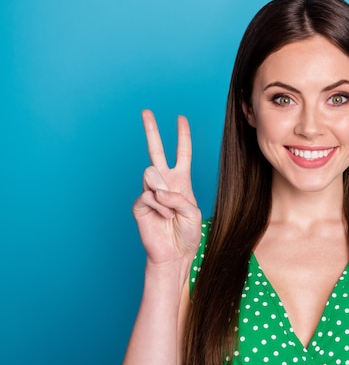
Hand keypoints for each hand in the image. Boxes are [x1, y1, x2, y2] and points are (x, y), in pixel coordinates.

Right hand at [132, 110, 201, 265]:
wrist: (175, 254)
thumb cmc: (187, 234)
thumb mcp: (192, 212)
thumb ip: (178, 196)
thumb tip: (156, 189)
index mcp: (181, 180)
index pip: (182, 153)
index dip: (182, 136)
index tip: (180, 118)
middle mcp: (165, 182)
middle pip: (156, 150)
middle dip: (152, 130)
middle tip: (146, 111)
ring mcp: (150, 192)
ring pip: (151, 174)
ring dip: (163, 191)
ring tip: (169, 208)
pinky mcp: (140, 205)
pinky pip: (148, 196)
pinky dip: (159, 207)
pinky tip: (164, 217)